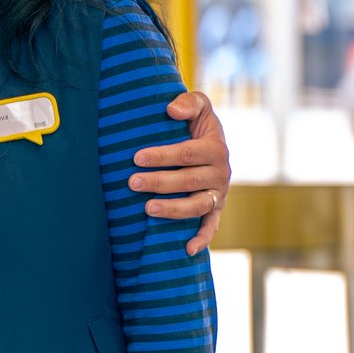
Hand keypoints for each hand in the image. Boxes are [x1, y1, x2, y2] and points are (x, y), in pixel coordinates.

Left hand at [129, 90, 230, 255]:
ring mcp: (218, 194)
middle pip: (189, 181)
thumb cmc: (196, 123)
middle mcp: (221, 174)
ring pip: (197, 206)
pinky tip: (187, 249)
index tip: (137, 157)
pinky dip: (202, 239)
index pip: (188, 153)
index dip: (163, 155)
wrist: (209, 142)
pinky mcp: (216, 210)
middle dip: (160, 182)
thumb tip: (171, 111)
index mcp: (216, 148)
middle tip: (132, 182)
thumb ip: (189, 102)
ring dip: (173, 209)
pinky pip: (211, 227)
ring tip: (147, 208)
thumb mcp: (199, 106)